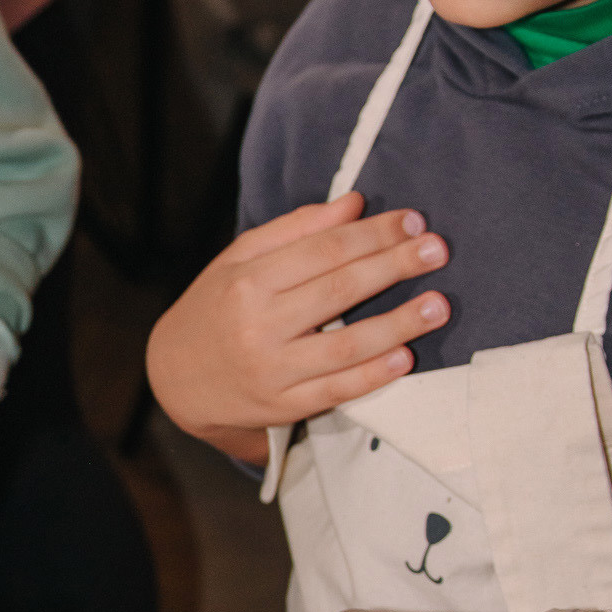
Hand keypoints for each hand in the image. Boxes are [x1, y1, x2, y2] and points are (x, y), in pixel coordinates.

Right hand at [143, 194, 449, 458]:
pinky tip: (404, 357)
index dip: (373, 234)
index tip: (412, 221)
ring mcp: (271, 369)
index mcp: (248, 281)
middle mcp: (258, 325)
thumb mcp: (239, 259)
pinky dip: (373, 375)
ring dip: (398, 324)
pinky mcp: (282, 406)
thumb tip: (354, 205)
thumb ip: (294, 230)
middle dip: (395, 266)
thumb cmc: (214, 309)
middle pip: (340, 289)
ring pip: (345, 344)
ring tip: (438, 305)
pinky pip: (336, 390)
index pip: (324, 250)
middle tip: (438, 251)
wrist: (173, 379)